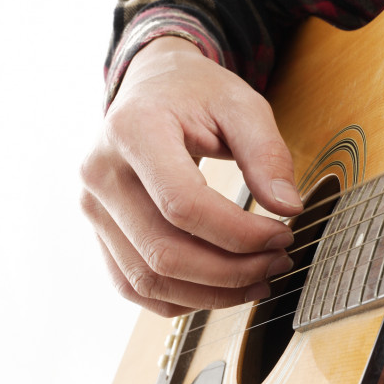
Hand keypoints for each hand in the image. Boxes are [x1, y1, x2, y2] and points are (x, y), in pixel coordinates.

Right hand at [80, 36, 301, 316]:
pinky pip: (134, 285)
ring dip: (211, 293)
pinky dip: (182, 298)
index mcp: (133, 131)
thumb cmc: (197, 93)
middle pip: (164, 252)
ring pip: (148, 279)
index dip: (239, 233)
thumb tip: (289, 209)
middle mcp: (101, 173)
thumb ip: (267, 154)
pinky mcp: (100, 231)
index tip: (283, 233)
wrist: (152, 85)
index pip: (182, 205)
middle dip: (232, 270)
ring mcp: (94, 208)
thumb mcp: (242, 105)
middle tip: (280, 260)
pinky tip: (225, 289)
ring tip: (261, 279)